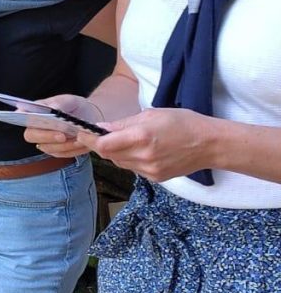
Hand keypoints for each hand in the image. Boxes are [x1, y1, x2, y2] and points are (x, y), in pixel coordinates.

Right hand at [24, 94, 105, 157]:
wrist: (90, 118)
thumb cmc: (75, 107)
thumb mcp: (69, 100)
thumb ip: (60, 103)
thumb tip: (54, 109)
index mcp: (34, 113)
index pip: (20, 115)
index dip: (19, 117)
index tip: (29, 117)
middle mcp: (35, 129)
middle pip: (30, 135)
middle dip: (46, 136)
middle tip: (62, 135)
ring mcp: (45, 142)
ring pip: (48, 147)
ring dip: (64, 145)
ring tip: (78, 138)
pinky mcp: (57, 151)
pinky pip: (62, 153)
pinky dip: (73, 149)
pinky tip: (81, 143)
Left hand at [87, 108, 212, 180]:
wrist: (210, 144)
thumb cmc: (183, 123)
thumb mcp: (151, 114)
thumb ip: (123, 124)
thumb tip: (100, 128)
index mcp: (141, 137)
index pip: (103, 145)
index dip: (89, 140)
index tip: (81, 133)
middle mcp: (143, 156)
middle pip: (108, 155)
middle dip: (99, 145)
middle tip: (96, 135)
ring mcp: (149, 170)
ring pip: (119, 162)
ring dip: (114, 152)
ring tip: (125, 141)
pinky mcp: (155, 178)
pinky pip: (132, 169)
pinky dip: (129, 159)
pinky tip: (139, 150)